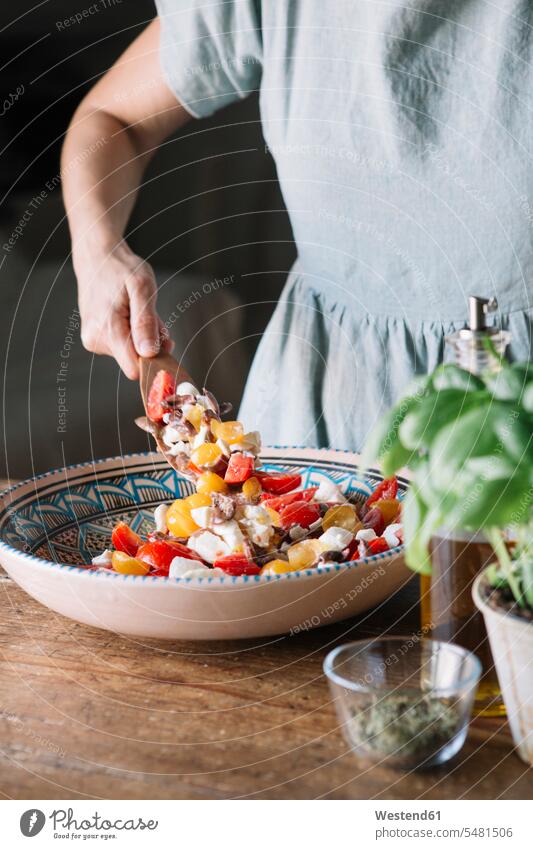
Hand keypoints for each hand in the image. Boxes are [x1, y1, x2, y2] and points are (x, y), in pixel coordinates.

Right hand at [74, 239, 172, 379]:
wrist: (98, 258)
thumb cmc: (121, 269)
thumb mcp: (142, 288)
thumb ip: (146, 322)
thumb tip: (149, 352)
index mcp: (108, 330)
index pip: (135, 369)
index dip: (154, 360)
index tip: (164, 342)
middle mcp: (96, 340)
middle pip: (136, 361)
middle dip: (151, 343)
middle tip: (153, 317)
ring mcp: (93, 340)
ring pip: (130, 353)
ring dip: (142, 337)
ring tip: (138, 310)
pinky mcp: (94, 338)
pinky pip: (122, 346)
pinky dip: (133, 334)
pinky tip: (130, 313)